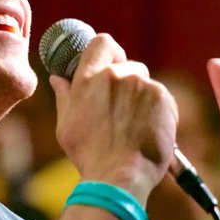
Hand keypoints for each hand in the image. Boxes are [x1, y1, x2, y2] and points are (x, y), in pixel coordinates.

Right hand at [50, 34, 176, 202]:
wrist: (120, 177)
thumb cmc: (90, 156)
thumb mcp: (67, 126)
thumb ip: (65, 97)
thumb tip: (58, 79)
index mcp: (89, 79)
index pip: (101, 43)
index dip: (109, 51)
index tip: (111, 64)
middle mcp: (115, 75)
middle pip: (128, 64)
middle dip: (128, 83)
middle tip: (124, 110)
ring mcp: (141, 84)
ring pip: (145, 83)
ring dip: (142, 99)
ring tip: (135, 128)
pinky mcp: (162, 97)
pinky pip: (162, 98)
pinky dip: (158, 112)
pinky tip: (150, 132)